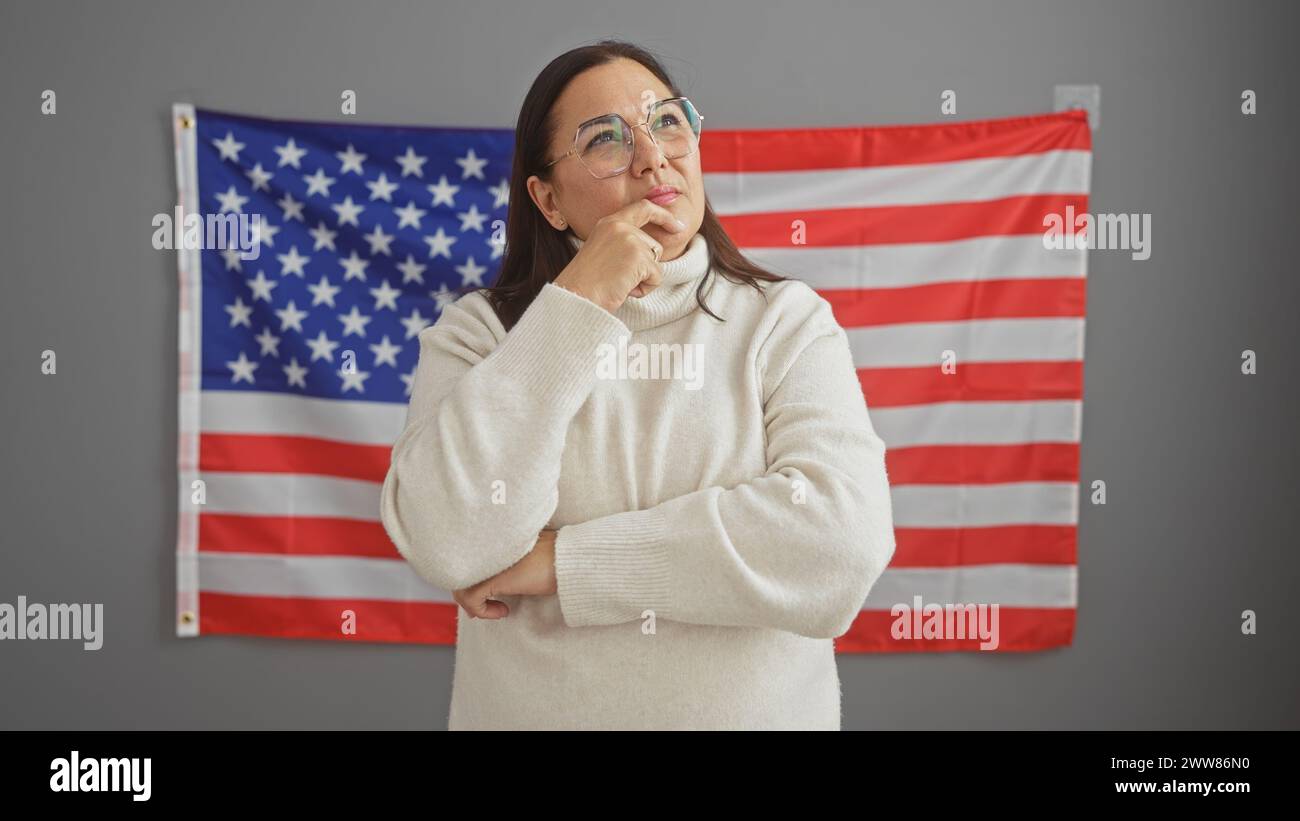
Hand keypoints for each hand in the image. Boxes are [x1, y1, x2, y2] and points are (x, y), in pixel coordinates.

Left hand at [452, 529, 557, 618]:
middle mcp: (485, 547)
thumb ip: (506, 559)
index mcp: (491, 538)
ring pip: (461, 586)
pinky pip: (472, 600)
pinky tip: (503, 611)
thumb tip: (496, 577)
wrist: (568, 559)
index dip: (468, 578)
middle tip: (479, 610)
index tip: (485, 595)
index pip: (466, 557)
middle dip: (467, 595)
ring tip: (498, 609)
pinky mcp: (492, 578)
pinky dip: (483, 611)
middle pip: (458, 571)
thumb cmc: (555, 557)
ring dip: (475, 604)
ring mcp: (487, 561)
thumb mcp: (525, 554)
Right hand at [553, 199, 685, 313]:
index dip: (664, 215)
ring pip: (656, 262)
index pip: (644, 208)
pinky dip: (644, 289)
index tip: (678, 225)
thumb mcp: (603, 252)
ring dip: (643, 278)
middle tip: (620, 278)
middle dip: (647, 266)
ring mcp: (630, 239)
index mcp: (609, 222)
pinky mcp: (638, 257)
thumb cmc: (586, 283)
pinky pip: (656, 277)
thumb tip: (652, 250)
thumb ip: (622, 243)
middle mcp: (620, 226)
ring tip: (619, 283)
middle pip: (654, 246)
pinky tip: (624, 289)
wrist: (575, 296)